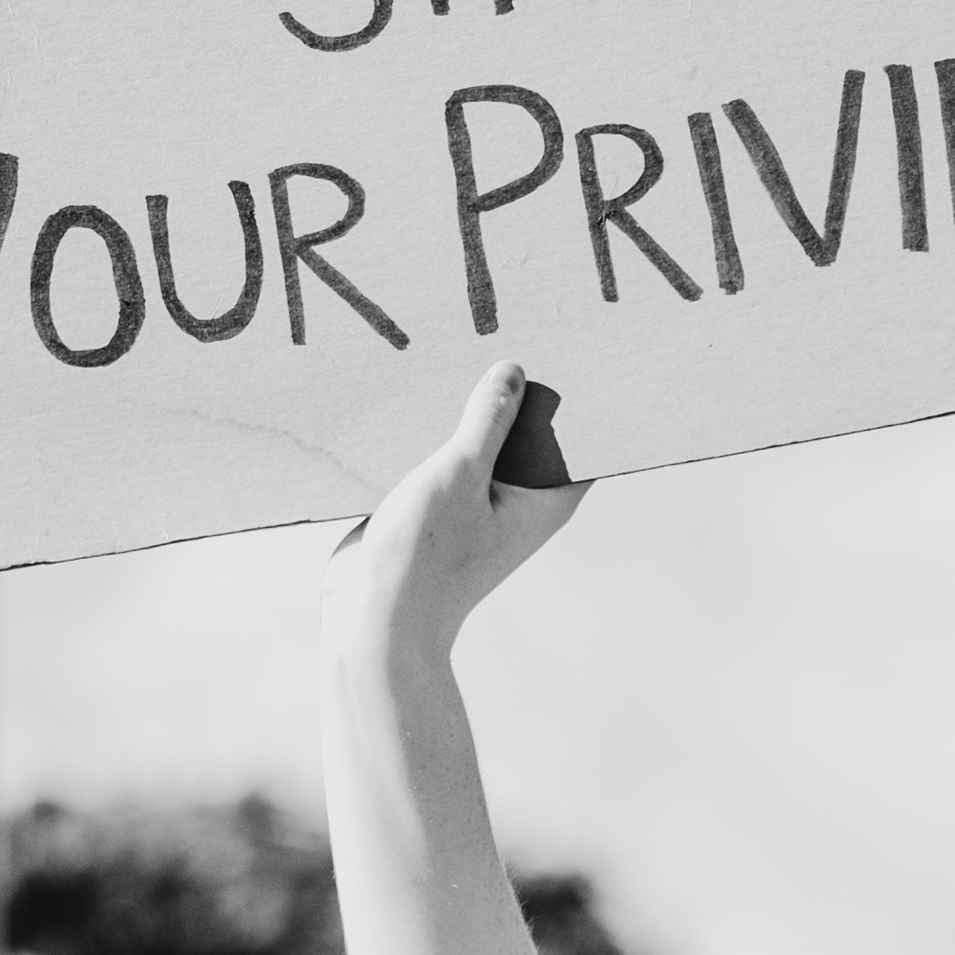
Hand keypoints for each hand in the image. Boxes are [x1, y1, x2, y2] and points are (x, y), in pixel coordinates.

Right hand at [326, 359, 583, 658]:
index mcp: (545, 500)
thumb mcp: (460, 472)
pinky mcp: (441, 508)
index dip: (581, 397)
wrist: (372, 621)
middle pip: (529, 434)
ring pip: (484, 444)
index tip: (577, 348)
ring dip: (471, 413)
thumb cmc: (425, 559)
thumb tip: (513, 372)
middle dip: (518, 394)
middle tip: (515, 333)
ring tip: (465, 353)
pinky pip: (448, 459)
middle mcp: (520, 502)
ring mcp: (479, 506)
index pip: (582, 439)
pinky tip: (422, 396)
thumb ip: (488, 419)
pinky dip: (438, 434)